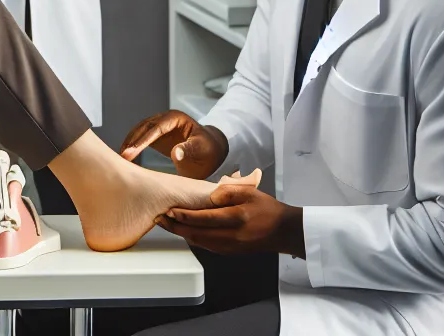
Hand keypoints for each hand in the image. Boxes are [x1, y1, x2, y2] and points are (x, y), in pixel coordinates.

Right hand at [120, 110, 227, 178]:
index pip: (156, 128)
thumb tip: (175, 152)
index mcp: (177, 118)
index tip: (131, 153)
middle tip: (122, 157)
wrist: (211, 151)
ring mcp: (159, 126)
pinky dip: (133, 146)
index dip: (142, 140)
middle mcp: (165, 118)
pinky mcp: (156, 135)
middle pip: (144, 127)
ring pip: (139, 131)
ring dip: (129, 143)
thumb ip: (190, 151)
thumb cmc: (209, 151)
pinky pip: (140, 138)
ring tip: (121, 158)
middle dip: (132, 141)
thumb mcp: (203, 151)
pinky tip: (126, 157)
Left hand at [157, 184, 298, 255]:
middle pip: (197, 234)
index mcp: (236, 218)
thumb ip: (228, 192)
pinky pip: (206, 246)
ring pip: (199, 242)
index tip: (169, 210)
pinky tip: (184, 230)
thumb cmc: (267, 209)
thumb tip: (209, 196)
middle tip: (160, 218)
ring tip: (167, 224)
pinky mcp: (229, 251)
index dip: (185, 216)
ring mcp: (230, 247)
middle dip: (176, 227)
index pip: (205, 219)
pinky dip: (192, 238)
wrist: (283, 231)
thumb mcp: (250, 192)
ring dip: (181, 233)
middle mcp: (231, 236)